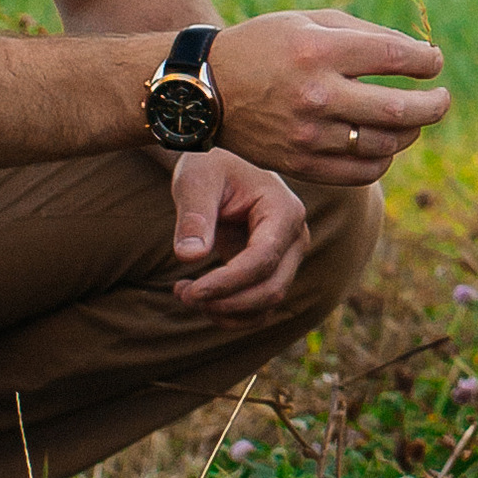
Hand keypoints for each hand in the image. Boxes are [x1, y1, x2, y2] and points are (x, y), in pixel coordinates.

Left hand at [168, 149, 312, 311]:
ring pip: (267, 304)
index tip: (192, 291)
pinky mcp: (272, 270)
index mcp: (284, 210)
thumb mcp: (196, 180)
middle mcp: (294, 237)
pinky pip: (258, 307)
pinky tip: (197, 296)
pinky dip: (229, 312)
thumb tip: (190, 257)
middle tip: (183, 294)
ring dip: (226, 311)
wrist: (217, 166)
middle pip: (271, 288)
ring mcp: (287, 257)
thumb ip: (194, 216)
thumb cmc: (208, 165)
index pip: (263, 259)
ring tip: (184, 293)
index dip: (228, 282)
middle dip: (226, 302)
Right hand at [209, 8, 450, 184]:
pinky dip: (383, 159)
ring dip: (410, 132)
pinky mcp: (301, 164)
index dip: (426, 62)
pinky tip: (385, 144)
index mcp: (319, 50)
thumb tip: (418, 55)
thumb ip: (364, 33)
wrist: (206, 90)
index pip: (394, 58)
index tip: (433, 63)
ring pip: (384, 144)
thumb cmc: (265, 46)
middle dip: (434, 105)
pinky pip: (361, 172)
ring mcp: (309, 135)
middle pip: (398, 109)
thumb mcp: (308, 20)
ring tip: (412, 120)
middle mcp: (316, 94)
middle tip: (442, 99)